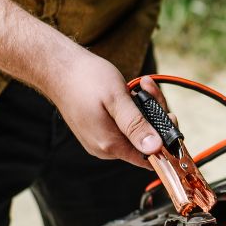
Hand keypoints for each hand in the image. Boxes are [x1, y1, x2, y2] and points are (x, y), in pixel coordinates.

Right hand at [45, 52, 164, 167]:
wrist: (56, 68)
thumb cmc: (84, 79)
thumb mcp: (117, 99)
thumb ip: (136, 125)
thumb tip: (155, 148)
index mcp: (109, 145)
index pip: (149, 157)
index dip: (164, 140)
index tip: (169, 115)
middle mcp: (105, 148)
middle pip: (144, 141)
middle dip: (154, 114)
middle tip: (149, 87)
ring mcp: (100, 140)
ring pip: (135, 130)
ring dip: (144, 107)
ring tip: (141, 84)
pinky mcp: (98, 130)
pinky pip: (123, 124)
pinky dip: (131, 108)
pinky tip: (129, 91)